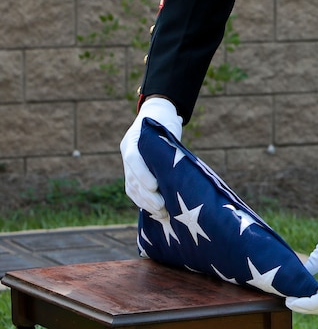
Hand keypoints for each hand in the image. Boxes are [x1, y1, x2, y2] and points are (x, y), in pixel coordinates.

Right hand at [120, 97, 182, 216]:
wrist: (155, 115)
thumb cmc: (165, 121)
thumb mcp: (168, 126)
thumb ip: (169, 143)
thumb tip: (180, 164)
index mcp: (133, 138)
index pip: (133, 158)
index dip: (142, 174)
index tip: (154, 186)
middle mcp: (126, 152)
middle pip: (132, 177)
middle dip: (147, 195)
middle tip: (162, 206)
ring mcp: (127, 163)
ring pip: (132, 187)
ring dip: (146, 202)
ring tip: (162, 213)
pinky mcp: (132, 173)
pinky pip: (134, 190)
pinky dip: (143, 202)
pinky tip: (155, 211)